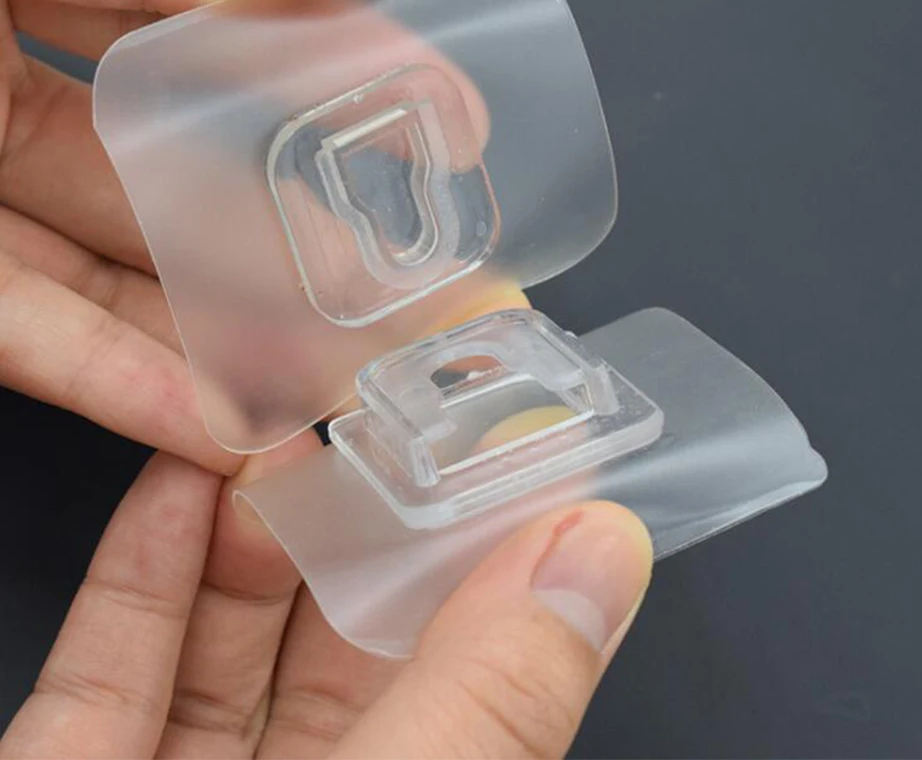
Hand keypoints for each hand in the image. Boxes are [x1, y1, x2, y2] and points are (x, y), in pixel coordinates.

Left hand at [0, 0, 525, 471]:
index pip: (236, 34)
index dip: (350, 73)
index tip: (452, 121)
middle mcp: (22, 101)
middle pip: (200, 187)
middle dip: (312, 246)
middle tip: (413, 296)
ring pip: (137, 282)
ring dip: (239, 339)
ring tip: (341, 382)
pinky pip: (51, 348)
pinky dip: (136, 390)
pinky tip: (222, 424)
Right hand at [0, 447, 651, 758]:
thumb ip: (499, 708)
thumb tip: (601, 555)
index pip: (478, 687)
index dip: (493, 566)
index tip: (501, 460)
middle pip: (344, 664)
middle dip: (355, 535)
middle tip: (376, 426)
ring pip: (224, 658)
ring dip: (246, 537)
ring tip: (279, 433)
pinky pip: (106, 685)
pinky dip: (141, 583)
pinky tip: (174, 493)